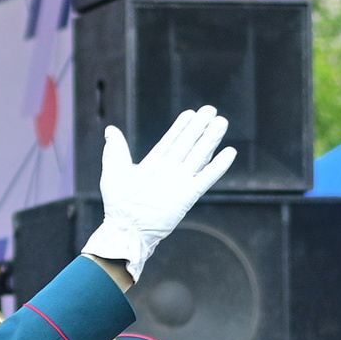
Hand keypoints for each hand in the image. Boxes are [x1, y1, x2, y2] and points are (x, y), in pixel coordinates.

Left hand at [83, 109, 236, 279]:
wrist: (126, 229)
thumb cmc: (117, 204)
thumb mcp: (114, 171)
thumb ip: (116, 150)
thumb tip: (111, 129)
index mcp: (153, 164)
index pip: (170, 140)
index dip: (180, 126)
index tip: (190, 113)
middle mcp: (169, 170)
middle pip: (188, 143)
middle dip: (199, 127)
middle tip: (211, 110)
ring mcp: (180, 181)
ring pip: (199, 155)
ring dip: (210, 139)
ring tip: (221, 122)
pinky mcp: (188, 195)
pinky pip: (206, 177)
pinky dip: (218, 166)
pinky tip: (229, 152)